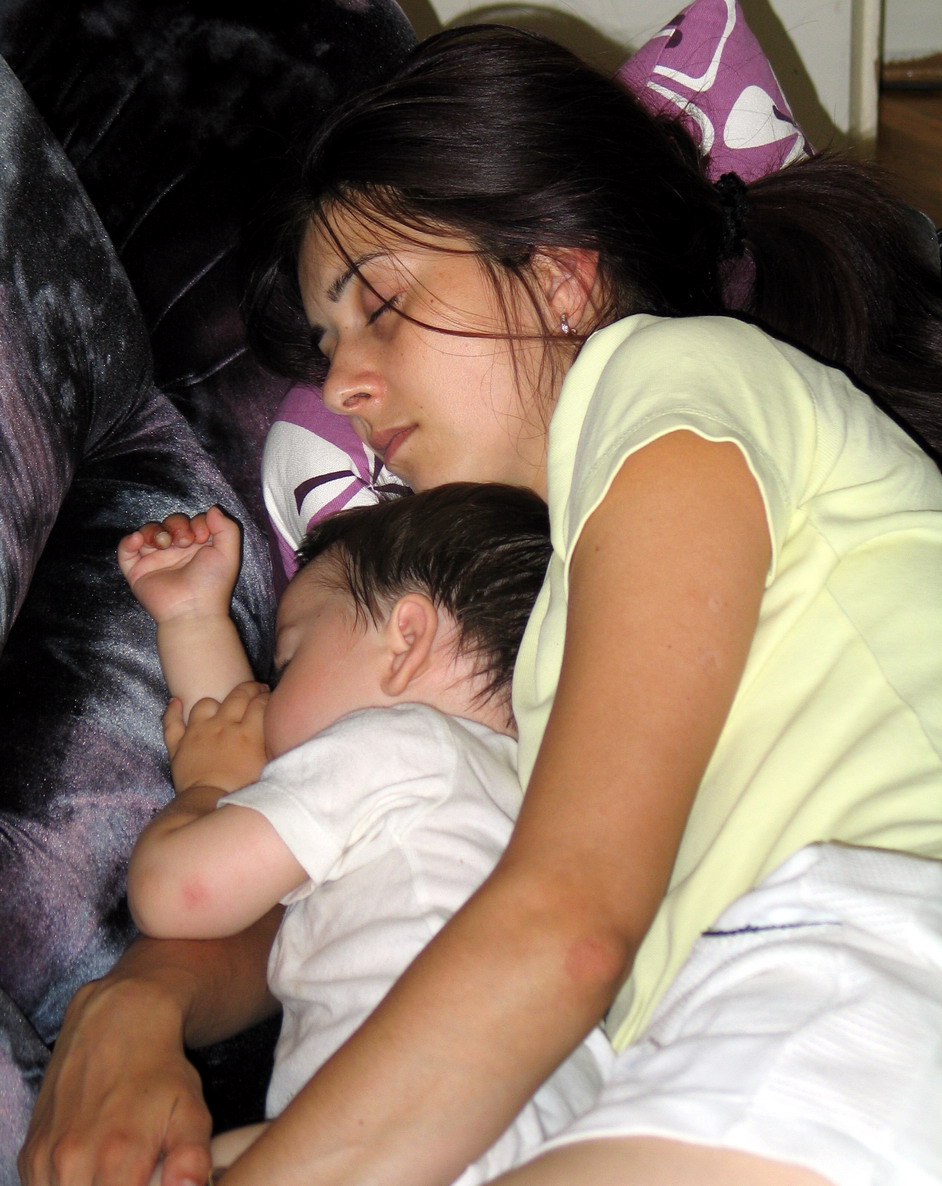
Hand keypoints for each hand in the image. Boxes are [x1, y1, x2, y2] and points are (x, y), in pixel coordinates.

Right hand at [19, 976, 211, 1185]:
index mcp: (117, 1158)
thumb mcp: (191, 1109)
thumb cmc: (160, 1071)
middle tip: (135, 1172)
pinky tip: (91, 1168)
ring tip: (115, 1171)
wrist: (117, 1023)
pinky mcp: (29, 1154)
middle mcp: (72, 1163)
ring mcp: (45, 1158)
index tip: (148, 1179)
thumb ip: (192, 1158)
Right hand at [118, 506, 241, 624]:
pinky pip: (126, 552)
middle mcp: (176, 552)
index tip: (201, 536)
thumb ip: (227, 528)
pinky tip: (138, 540)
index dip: (196, 522)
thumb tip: (213, 509)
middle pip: (169, 524)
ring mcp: (156, 561)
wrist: (193, 610)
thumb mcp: (228, 553)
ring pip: (148, 532)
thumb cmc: (212, 584)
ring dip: (154, 531)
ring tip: (163, 543)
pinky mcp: (138, 572)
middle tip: (183, 541)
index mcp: (197, 547)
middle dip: (176, 525)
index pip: (191, 522)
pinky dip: (128, 542)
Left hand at [164, 682, 269, 793]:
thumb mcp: (268, 767)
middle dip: (250, 689)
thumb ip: (273, 745)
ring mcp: (198, 732)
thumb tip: (280, 730)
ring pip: (205, 703)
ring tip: (221, 707)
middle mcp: (223, 726)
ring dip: (215, 703)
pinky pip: (171, 722)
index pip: (261, 703)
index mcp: (248, 733)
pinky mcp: (179, 744)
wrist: (210, 805)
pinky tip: (176, 701)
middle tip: (256, 691)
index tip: (272, 698)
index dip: (268, 697)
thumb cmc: (244, 792)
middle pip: (238, 695)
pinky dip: (172, 711)